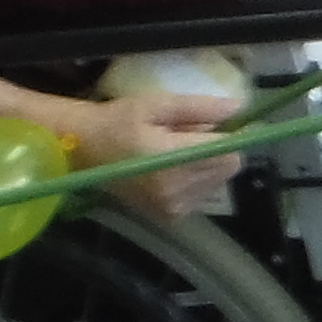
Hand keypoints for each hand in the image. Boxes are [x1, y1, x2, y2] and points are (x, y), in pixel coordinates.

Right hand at [69, 90, 242, 219]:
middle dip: (216, 150)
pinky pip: (201, 195)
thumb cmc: (119, 121)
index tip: (219, 125)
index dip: (230, 137)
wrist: (84, 150)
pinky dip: (194, 181)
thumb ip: (199, 108)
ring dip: (206, 166)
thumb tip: (238, 108)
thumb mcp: (156, 105)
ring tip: (175, 152)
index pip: (228, 154)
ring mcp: (173, 207)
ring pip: (216, 182)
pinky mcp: (170, 216)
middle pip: (226, 169)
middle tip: (187, 136)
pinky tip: (171, 170)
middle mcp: (176, 191)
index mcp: (172, 161)